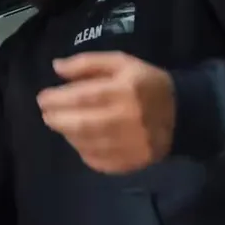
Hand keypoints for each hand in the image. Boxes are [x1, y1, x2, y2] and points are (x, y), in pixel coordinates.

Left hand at [37, 51, 174, 173]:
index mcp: (126, 90)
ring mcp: (131, 144)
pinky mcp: (132, 162)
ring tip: (61, 124)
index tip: (43, 98)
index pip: (83, 96)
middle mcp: (128, 119)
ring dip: (67, 134)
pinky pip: (98, 161)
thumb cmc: (146, 83)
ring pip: (86, 144)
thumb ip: (88, 63)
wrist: (182, 113)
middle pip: (81, 124)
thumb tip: (56, 67)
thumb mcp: (122, 63)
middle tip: (46, 114)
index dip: (58, 99)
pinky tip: (80, 140)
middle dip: (57, 119)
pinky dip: (83, 151)